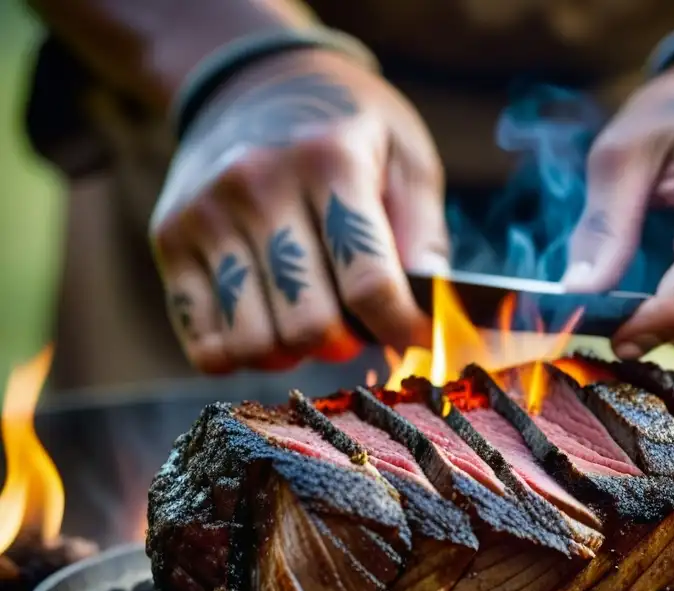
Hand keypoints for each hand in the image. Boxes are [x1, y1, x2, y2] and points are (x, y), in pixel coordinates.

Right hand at [150, 48, 446, 372]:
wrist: (256, 80)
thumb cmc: (347, 130)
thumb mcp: (406, 156)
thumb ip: (425, 235)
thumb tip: (431, 310)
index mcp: (329, 161)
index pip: (369, 284)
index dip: (402, 328)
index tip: (414, 334)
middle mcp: (258, 186)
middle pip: (308, 325)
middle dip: (345, 345)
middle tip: (357, 328)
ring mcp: (205, 214)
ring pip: (252, 342)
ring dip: (292, 355)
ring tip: (310, 327)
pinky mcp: (170, 239)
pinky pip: (202, 341)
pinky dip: (238, 356)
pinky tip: (265, 329)